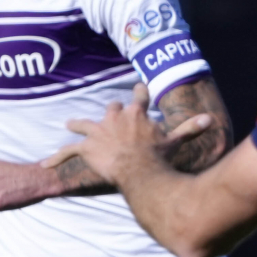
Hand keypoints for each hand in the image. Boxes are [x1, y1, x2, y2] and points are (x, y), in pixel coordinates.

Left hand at [52, 83, 217, 185]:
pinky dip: (57, 157)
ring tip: (71, 124)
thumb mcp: (175, 141)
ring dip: (79, 124)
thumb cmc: (158, 157)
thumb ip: (189, 128)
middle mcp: (115, 117)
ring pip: (84, 124)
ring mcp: (98, 131)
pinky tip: (45, 163)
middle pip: (111, 108)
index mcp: (136, 113)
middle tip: (111, 114)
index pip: (138, 96)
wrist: (138, 170)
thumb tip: (210, 119)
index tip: (139, 87)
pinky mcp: (86, 148)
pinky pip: (68, 151)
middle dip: (112, 112)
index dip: (139, 92)